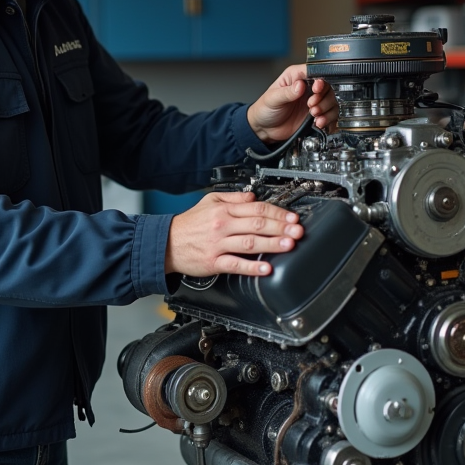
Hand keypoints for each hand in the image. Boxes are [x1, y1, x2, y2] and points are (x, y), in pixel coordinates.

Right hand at [165, 192, 302, 276]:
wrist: (165, 243)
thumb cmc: (188, 224)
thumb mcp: (209, 202)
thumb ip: (233, 198)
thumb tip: (253, 196)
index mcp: (224, 210)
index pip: (257, 209)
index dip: (278, 212)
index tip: (292, 217)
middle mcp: (223, 225)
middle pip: (257, 224)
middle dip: (281, 227)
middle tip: (298, 230)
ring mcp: (219, 244)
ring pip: (250, 242)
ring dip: (272, 244)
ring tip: (289, 245)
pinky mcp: (214, 262)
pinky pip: (235, 264)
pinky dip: (252, 267)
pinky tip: (266, 268)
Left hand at [247, 64, 337, 143]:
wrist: (264, 129)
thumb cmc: (265, 109)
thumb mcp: (272, 99)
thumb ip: (287, 92)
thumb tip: (300, 85)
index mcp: (295, 77)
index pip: (314, 72)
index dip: (319, 80)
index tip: (316, 89)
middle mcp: (307, 87)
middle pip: (327, 87)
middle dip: (323, 98)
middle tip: (312, 106)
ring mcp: (312, 101)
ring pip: (331, 101)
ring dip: (326, 109)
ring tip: (314, 115)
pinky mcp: (316, 114)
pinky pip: (330, 115)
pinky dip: (328, 119)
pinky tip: (319, 122)